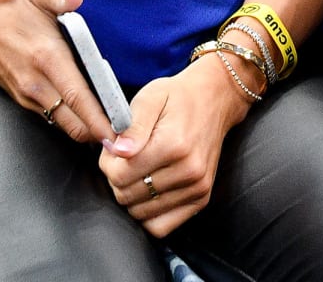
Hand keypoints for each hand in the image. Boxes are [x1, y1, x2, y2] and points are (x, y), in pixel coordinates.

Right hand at [0, 0, 116, 143]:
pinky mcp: (21, 98)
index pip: (78, 97)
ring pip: (61, 123)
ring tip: (109, 128)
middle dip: (97, 133)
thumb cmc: (15, 5)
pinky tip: (86, 116)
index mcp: (48, 57)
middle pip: (72, 121)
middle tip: (122, 136)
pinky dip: (69, 120)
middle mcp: (36, 82)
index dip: (99, 119)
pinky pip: (49, 116)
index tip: (118, 133)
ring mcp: (26, 93)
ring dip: (84, 129)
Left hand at [98, 57, 250, 236]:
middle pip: (126, 196)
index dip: (108, 162)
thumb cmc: (178, 98)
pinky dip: (148, 213)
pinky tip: (149, 190)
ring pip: (139, 213)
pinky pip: (161, 226)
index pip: (119, 175)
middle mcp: (189, 171)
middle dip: (117, 178)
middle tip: (126, 157)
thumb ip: (132, 126)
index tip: (115, 148)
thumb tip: (117, 152)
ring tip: (140, 170)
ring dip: (132, 195)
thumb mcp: (151, 97)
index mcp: (173, 145)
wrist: (215, 100)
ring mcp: (197, 188)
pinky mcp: (201, 199)